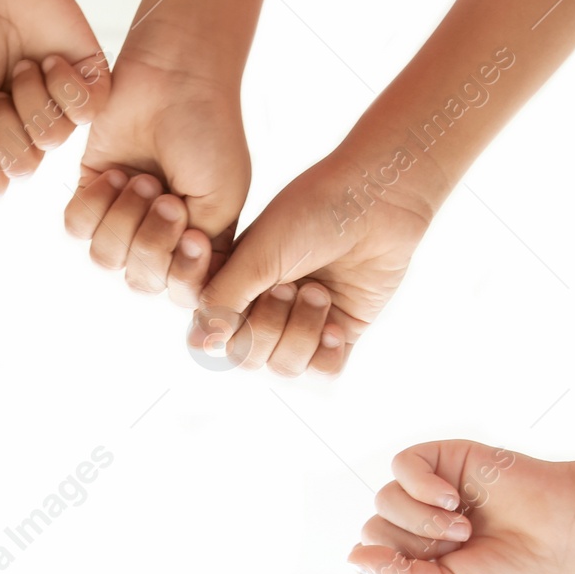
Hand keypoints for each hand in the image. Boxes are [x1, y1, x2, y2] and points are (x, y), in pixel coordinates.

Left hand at [67, 50, 248, 298]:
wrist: (175, 75)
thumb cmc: (208, 131)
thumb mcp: (222, 199)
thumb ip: (206, 254)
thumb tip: (194, 303)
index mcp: (197, 245)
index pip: (182, 293)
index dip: (181, 274)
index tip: (192, 236)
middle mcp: (159, 238)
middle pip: (140, 281)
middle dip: (151, 241)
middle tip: (167, 196)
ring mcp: (123, 217)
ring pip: (106, 257)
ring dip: (124, 219)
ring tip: (143, 180)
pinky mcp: (90, 192)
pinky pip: (77, 227)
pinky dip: (95, 204)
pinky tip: (115, 173)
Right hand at [191, 149, 434, 375]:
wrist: (376, 200)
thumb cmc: (312, 211)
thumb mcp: (256, 255)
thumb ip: (222, 301)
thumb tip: (198, 347)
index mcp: (233, 288)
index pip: (212, 338)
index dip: (226, 324)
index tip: (250, 287)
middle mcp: (262, 311)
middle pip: (247, 359)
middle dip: (268, 325)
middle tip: (290, 285)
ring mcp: (299, 325)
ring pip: (284, 368)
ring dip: (301, 332)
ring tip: (319, 293)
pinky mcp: (338, 334)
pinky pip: (322, 373)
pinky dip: (327, 354)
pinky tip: (336, 325)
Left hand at [347, 440, 574, 573]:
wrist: (559, 533)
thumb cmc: (509, 569)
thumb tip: (354, 558)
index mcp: (411, 558)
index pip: (370, 561)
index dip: (394, 571)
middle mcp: (412, 524)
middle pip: (372, 532)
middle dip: (412, 547)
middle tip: (457, 550)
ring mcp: (423, 491)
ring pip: (384, 501)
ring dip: (420, 520)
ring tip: (462, 530)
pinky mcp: (438, 460)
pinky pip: (402, 466)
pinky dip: (421, 486)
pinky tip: (452, 499)